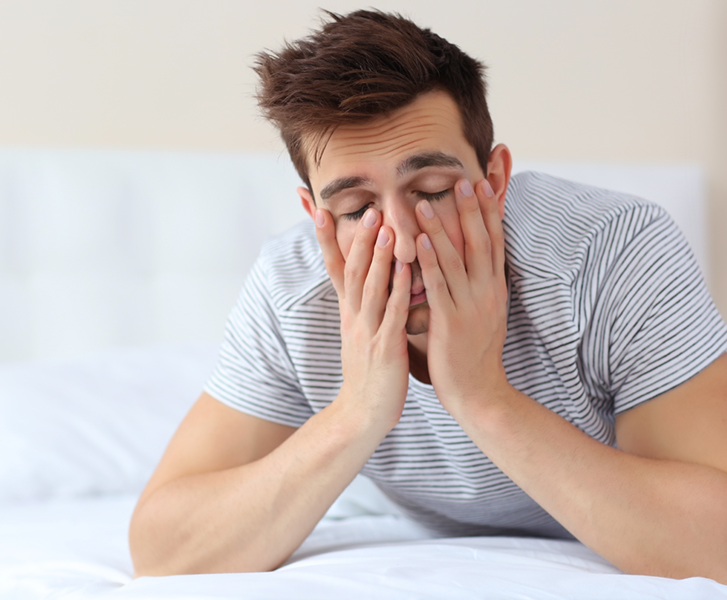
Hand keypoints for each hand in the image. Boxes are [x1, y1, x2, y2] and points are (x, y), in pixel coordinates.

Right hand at [314, 207, 411, 432]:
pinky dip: (398, 289)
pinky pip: (392, 313)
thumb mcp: (359, 334)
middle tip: (367, 209)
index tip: (320, 210)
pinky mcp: (385, 347)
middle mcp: (354, 317)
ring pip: (370, 287)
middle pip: (352, 271)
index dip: (327, 239)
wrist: (362, 414)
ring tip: (385, 228)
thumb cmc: (369, 373)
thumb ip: (364, 306)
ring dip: (377, 257)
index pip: (335, 268)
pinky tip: (406, 269)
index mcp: (349, 312)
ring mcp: (367, 331)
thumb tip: (369, 280)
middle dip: (359, 239)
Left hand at [414, 179, 508, 412]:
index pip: (494, 242)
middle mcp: (487, 292)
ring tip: (424, 203)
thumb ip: (480, 288)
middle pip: (480, 242)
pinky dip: (429, 262)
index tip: (482, 185)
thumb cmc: (476, 354)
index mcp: (494, 289)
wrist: (479, 392)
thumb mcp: (486, 314)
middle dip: (470, 210)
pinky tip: (419, 243)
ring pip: (456, 260)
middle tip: (461, 180)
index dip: (488, 212)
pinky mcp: (451, 322)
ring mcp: (470, 306)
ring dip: (440, 229)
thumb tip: (478, 265)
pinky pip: (439, 286)